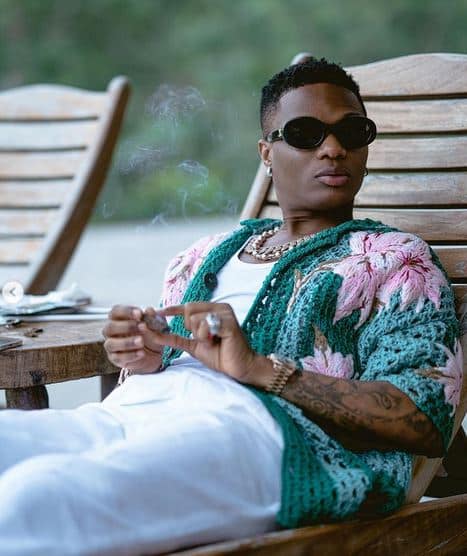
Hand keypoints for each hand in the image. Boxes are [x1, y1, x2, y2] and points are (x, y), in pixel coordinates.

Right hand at [102, 305, 163, 373]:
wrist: (153, 353)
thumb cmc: (149, 334)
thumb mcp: (154, 325)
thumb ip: (152, 317)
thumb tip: (150, 310)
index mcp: (119, 318)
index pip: (116, 311)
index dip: (126, 311)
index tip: (140, 313)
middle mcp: (111, 331)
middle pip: (110, 327)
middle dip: (127, 326)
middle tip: (143, 326)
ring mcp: (112, 345)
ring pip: (111, 344)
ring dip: (127, 342)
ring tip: (141, 341)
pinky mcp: (115, 358)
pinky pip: (118, 357)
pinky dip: (130, 355)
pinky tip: (141, 353)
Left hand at [150, 302, 271, 384]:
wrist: (240, 367)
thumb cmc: (221, 355)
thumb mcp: (194, 345)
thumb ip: (178, 338)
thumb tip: (156, 334)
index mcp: (214, 309)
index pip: (188, 306)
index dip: (172, 309)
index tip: (157, 312)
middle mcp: (220, 307)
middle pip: (189, 310)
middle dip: (191, 328)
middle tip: (205, 339)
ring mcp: (226, 313)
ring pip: (195, 318)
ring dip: (199, 335)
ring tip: (212, 341)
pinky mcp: (228, 323)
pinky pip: (205, 325)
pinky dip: (205, 336)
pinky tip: (215, 341)